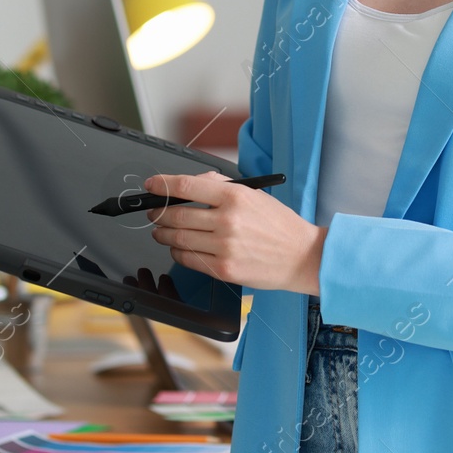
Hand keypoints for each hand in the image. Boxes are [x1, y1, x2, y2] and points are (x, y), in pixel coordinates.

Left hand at [143, 171, 326, 294]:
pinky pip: (188, 259)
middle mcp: (227, 221)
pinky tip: (178, 247)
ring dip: (162, 233)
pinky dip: (177, 251)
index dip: (162, 185)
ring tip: (161, 231)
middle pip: (175, 214)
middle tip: (153, 212)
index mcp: (235, 196)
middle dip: (157, 212)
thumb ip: (221, 185)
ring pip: (177, 238)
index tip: (151, 185)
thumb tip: (192, 183)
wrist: (301, 256)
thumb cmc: (279, 225)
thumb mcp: (254, 195)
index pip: (187, 186)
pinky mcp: (223, 269)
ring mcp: (224, 247)